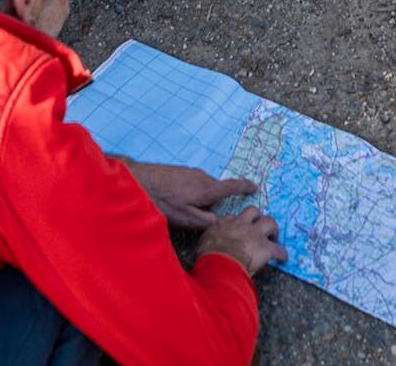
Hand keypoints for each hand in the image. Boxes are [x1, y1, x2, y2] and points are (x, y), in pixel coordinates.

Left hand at [124, 161, 256, 228]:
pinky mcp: (182, 172)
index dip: (244, 187)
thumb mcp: (186, 218)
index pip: (232, 186)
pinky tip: (177, 203)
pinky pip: (195, 185)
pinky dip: (192, 195)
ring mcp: (192, 172)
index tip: (254, 187)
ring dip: (201, 200)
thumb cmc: (164, 201)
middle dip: (214, 204)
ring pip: (204, 189)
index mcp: (207, 189)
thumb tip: (222, 222)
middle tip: (203, 218)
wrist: (140, 180)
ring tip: (185, 212)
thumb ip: (206, 221)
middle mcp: (202, 177)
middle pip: (216, 191)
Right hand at [196, 206, 287, 276]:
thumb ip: (209, 239)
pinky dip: (281, 253)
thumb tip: (209, 244)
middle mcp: (241, 225)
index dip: (238, 222)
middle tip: (260, 225)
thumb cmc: (209, 256)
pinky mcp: (265, 248)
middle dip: (258, 217)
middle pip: (253, 211)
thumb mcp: (203, 243)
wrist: (220, 263)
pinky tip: (283, 258)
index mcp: (225, 224)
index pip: (233, 218)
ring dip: (273, 229)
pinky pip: (278, 249)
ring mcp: (255, 234)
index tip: (240, 227)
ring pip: (269, 222)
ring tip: (274, 236)